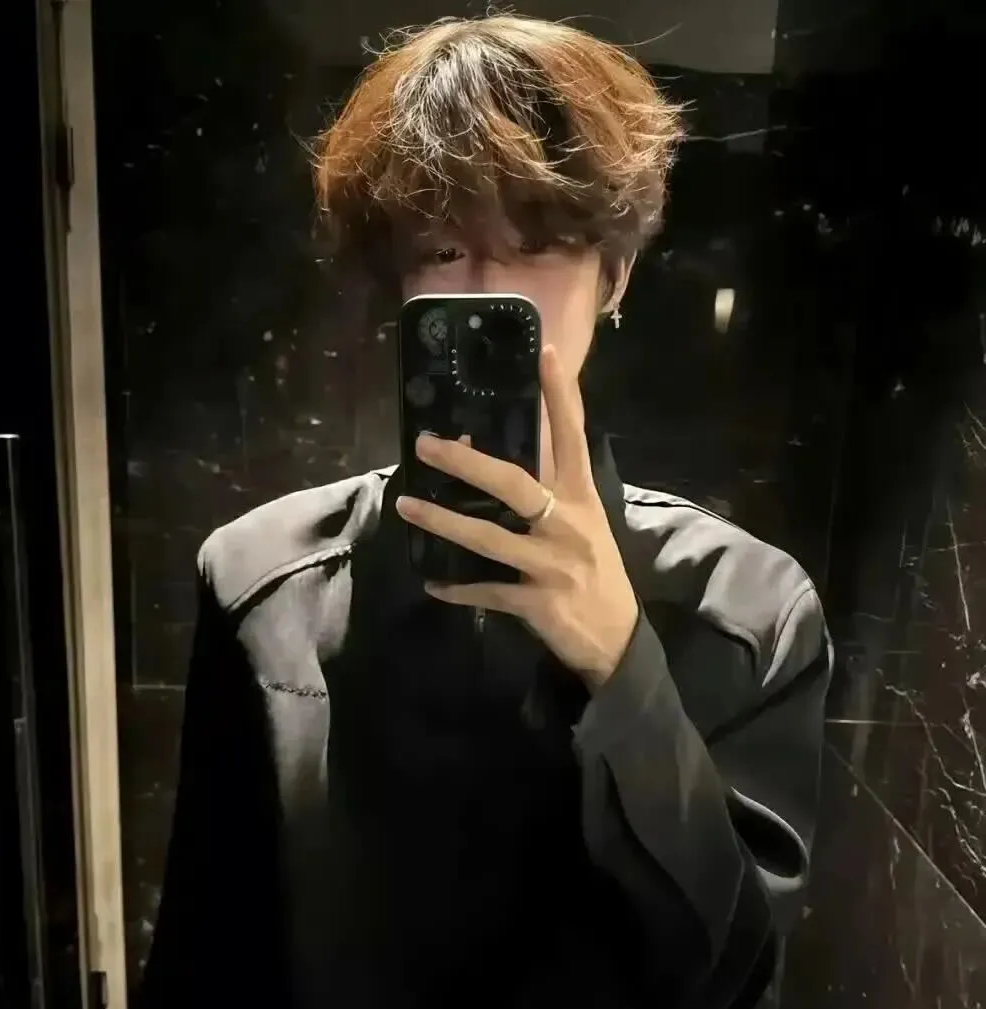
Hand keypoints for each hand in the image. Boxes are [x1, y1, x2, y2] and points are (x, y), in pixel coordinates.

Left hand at [395, 345, 639, 690]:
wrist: (618, 640)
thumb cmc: (596, 573)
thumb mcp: (584, 525)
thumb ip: (548, 496)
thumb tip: (492, 467)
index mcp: (582, 499)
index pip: (572, 437)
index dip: (560, 395)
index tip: (545, 352)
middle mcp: (567, 525)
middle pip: (513, 483)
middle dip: (467, 462)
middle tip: (427, 443)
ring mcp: (551, 565)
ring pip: (487, 538)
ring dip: (442, 522)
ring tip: (406, 505)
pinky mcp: (536, 602)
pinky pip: (485, 591)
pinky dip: (456, 589)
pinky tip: (432, 584)